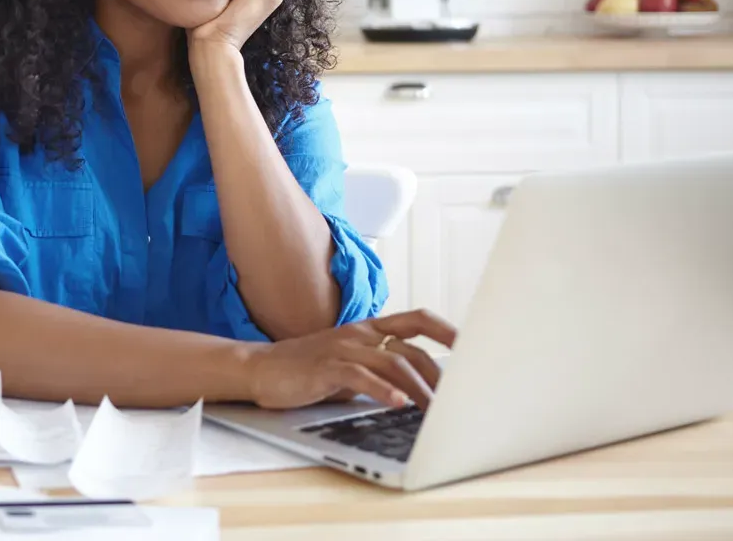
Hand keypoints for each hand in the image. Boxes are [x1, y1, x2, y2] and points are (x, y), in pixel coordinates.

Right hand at [238, 310, 457, 410]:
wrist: (260, 369)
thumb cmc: (307, 370)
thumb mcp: (350, 365)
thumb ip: (379, 371)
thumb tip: (418, 392)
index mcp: (368, 330)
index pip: (416, 320)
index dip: (446, 330)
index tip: (472, 347)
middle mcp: (359, 334)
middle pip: (411, 349)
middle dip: (438, 376)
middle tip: (456, 401)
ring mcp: (342, 348)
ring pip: (392, 363)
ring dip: (418, 389)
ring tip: (434, 412)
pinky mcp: (326, 367)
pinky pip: (360, 376)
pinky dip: (382, 390)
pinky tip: (398, 404)